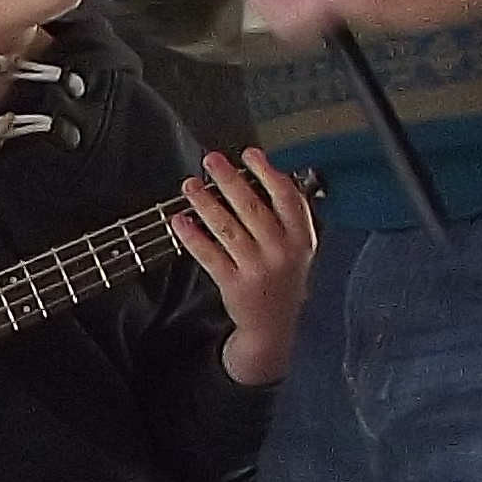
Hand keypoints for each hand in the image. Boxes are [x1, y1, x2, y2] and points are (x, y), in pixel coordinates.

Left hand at [170, 151, 318, 386]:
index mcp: (301, 238)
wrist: (274, 327)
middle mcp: (281, 251)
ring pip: (227, 228)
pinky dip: (192, 236)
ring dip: (205, 203)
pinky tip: (180, 220)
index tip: (249, 155)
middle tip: (210, 161)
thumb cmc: (283, 280)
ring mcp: (256, 268)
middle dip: (229, 180)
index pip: (286, 197)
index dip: (267, 172)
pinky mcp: (233, 284)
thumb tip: (267, 175)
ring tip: (190, 185)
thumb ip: (289, 216)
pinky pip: (209, 254)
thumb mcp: (299, 249)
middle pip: (251, 208)